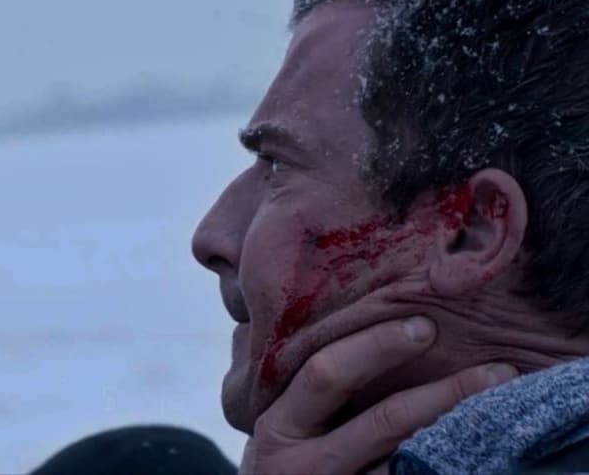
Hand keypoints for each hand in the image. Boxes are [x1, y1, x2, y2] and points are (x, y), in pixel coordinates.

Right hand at [239, 316, 517, 474]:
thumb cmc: (285, 461)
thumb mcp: (281, 426)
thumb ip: (309, 391)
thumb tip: (378, 325)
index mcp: (279, 426)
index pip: (327, 374)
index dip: (376, 346)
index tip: (425, 325)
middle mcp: (306, 464)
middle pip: (386, 420)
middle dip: (446, 392)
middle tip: (496, 371)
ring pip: (411, 462)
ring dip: (463, 434)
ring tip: (505, 411)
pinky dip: (451, 466)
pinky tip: (486, 454)